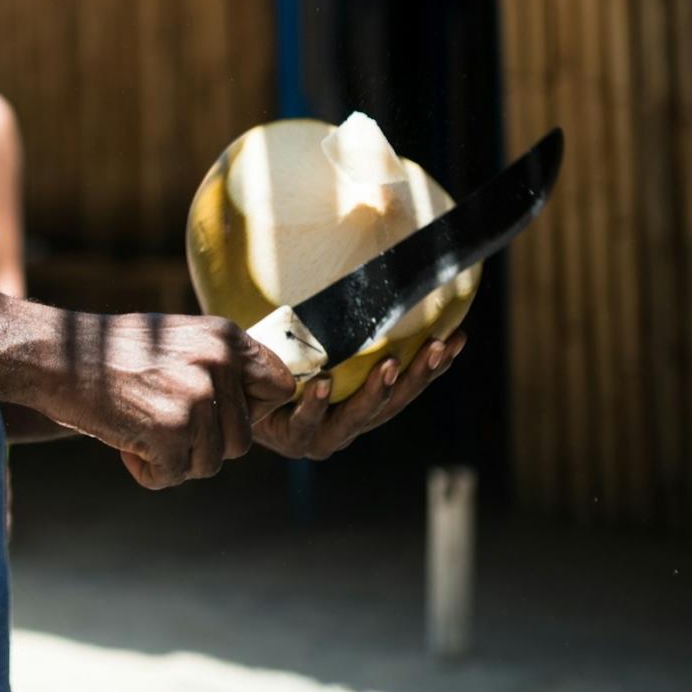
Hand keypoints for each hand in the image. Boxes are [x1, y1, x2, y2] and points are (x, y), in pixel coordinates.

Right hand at [45, 311, 296, 490]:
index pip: (280, 385)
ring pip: (210, 462)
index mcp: (225, 337)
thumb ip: (222, 365)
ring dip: (175, 459)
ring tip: (139, 428)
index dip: (254, 409)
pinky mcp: (169, 432)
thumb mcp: (180, 339)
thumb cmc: (113, 351)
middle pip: (242, 439)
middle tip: (162, 424)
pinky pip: (174, 475)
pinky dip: (148, 471)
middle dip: (205, 445)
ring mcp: (195, 398)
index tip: (222, 413)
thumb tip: (273, 395)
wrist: (58, 355)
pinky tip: (124, 443)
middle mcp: (217, 364)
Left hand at [252, 332, 465, 460]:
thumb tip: (370, 253)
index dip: (434, 365)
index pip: (408, 384)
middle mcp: (350, 424)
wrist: (233, 391)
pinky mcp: (291, 438)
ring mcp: (323, 436)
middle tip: (436, 346)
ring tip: (391, 364)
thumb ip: (342, 320)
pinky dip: (317, 403)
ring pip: (358, 417)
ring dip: (377, 391)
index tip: (458, 337)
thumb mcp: (315, 340)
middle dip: (418, 376)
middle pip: (394, 403)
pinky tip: (325, 383)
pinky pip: (306, 421)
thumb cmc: (277, 362)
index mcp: (363, 403)